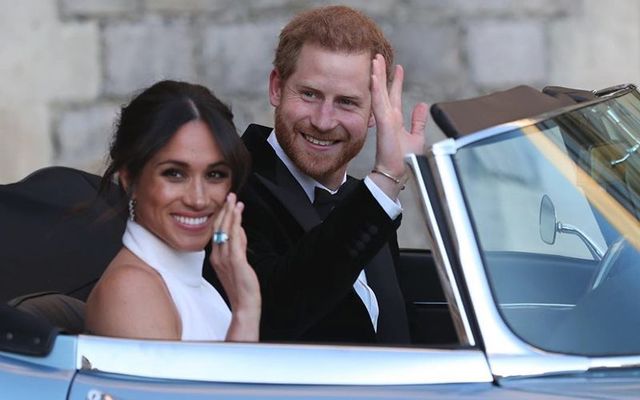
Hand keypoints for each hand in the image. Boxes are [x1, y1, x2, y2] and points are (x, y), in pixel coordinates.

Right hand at [210, 192, 260, 340]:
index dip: (221, 216)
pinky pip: (234, 239)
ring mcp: (225, 259)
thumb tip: (240, 230)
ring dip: (230, 214)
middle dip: (225, 210)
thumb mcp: (237, 262)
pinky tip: (238, 215)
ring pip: (225, 231)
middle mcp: (217, 256)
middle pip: (218, 228)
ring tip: (234, 200)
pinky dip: (236, 224)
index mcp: (215, 256)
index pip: (216, 232)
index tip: (227, 203)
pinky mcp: (236, 262)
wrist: (244, 304)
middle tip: (230, 195)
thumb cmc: (241, 286)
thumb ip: (238, 245)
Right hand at [369, 54, 427, 196]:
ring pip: (379, 92)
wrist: (397, 173)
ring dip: (377, 76)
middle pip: (384, 90)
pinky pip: (379, 102)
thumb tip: (422, 105)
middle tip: (378, 56)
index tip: (396, 67)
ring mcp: (385, 119)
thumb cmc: (404, 160)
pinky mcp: (384, 123)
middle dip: (381, 73)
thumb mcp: (416, 136)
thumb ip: (418, 121)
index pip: (394, 95)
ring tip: (375, 60)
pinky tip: (374, 76)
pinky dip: (376, 89)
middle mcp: (388, 117)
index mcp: (395, 119)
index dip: (395, 81)